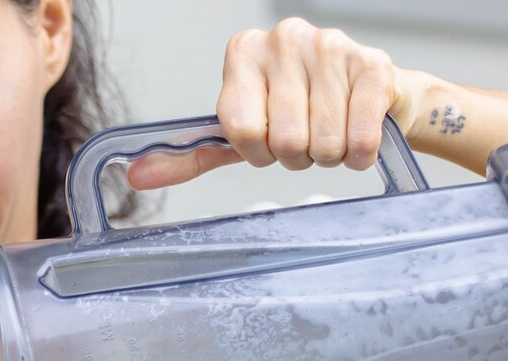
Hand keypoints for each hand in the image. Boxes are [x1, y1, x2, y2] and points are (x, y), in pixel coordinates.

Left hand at [129, 17, 428, 189]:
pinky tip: (357, 134)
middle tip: (305, 142)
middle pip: (282, 140)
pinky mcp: (371, 65)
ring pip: (321, 145)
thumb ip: (189, 156)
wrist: (371, 95)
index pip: (238, 130)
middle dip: (295, 158)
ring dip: (328, 157)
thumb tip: (136, 176)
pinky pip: (358, 140)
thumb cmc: (300, 113)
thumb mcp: (241, 132)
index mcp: (243, 52)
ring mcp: (330, 46)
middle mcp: (284, 38)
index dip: (257, 152)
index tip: (267, 142)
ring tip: (331, 135)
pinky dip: (358, 154)